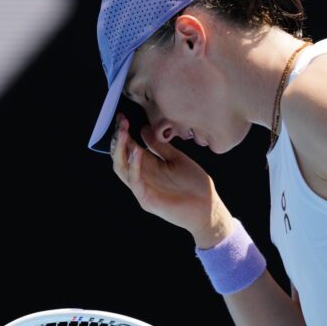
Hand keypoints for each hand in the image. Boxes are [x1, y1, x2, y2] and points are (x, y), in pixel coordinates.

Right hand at [110, 112, 230, 241]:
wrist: (208, 208)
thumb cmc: (194, 184)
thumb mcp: (177, 159)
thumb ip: (160, 147)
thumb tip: (143, 128)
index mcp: (148, 166)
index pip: (129, 147)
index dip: (123, 133)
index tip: (121, 117)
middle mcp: (142, 176)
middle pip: (120, 157)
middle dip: (118, 139)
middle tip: (122, 123)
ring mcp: (142, 188)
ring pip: (122, 169)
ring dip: (121, 151)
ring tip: (124, 134)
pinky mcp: (147, 199)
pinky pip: (135, 182)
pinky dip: (134, 166)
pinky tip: (137, 152)